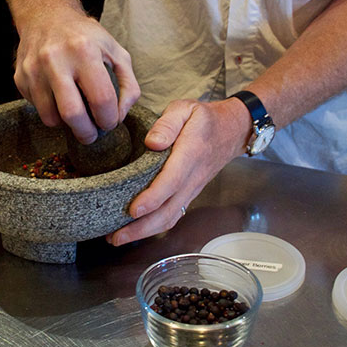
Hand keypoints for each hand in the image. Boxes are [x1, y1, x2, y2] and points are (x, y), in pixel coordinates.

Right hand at [14, 6, 139, 142]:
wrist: (47, 17)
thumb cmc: (88, 38)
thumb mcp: (117, 52)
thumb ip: (129, 85)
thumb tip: (120, 116)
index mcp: (85, 51)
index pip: (101, 99)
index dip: (109, 119)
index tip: (110, 123)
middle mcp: (55, 60)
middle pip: (72, 113)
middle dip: (86, 133)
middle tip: (93, 135)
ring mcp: (33, 70)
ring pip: (50, 117)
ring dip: (67, 125)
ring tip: (78, 117)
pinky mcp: (20, 78)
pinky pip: (37, 109)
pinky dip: (52, 113)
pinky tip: (61, 101)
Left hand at [106, 97, 250, 245]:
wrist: (233, 130)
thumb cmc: (205, 119)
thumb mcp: (186, 108)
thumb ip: (168, 123)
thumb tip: (152, 142)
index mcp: (191, 153)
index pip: (172, 181)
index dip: (153, 197)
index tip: (133, 210)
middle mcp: (193, 176)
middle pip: (169, 210)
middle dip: (141, 227)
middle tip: (114, 236)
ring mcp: (193, 188)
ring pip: (171, 217)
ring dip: (145, 232)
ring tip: (118, 237)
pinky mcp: (190, 193)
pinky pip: (174, 214)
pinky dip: (154, 227)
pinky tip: (136, 230)